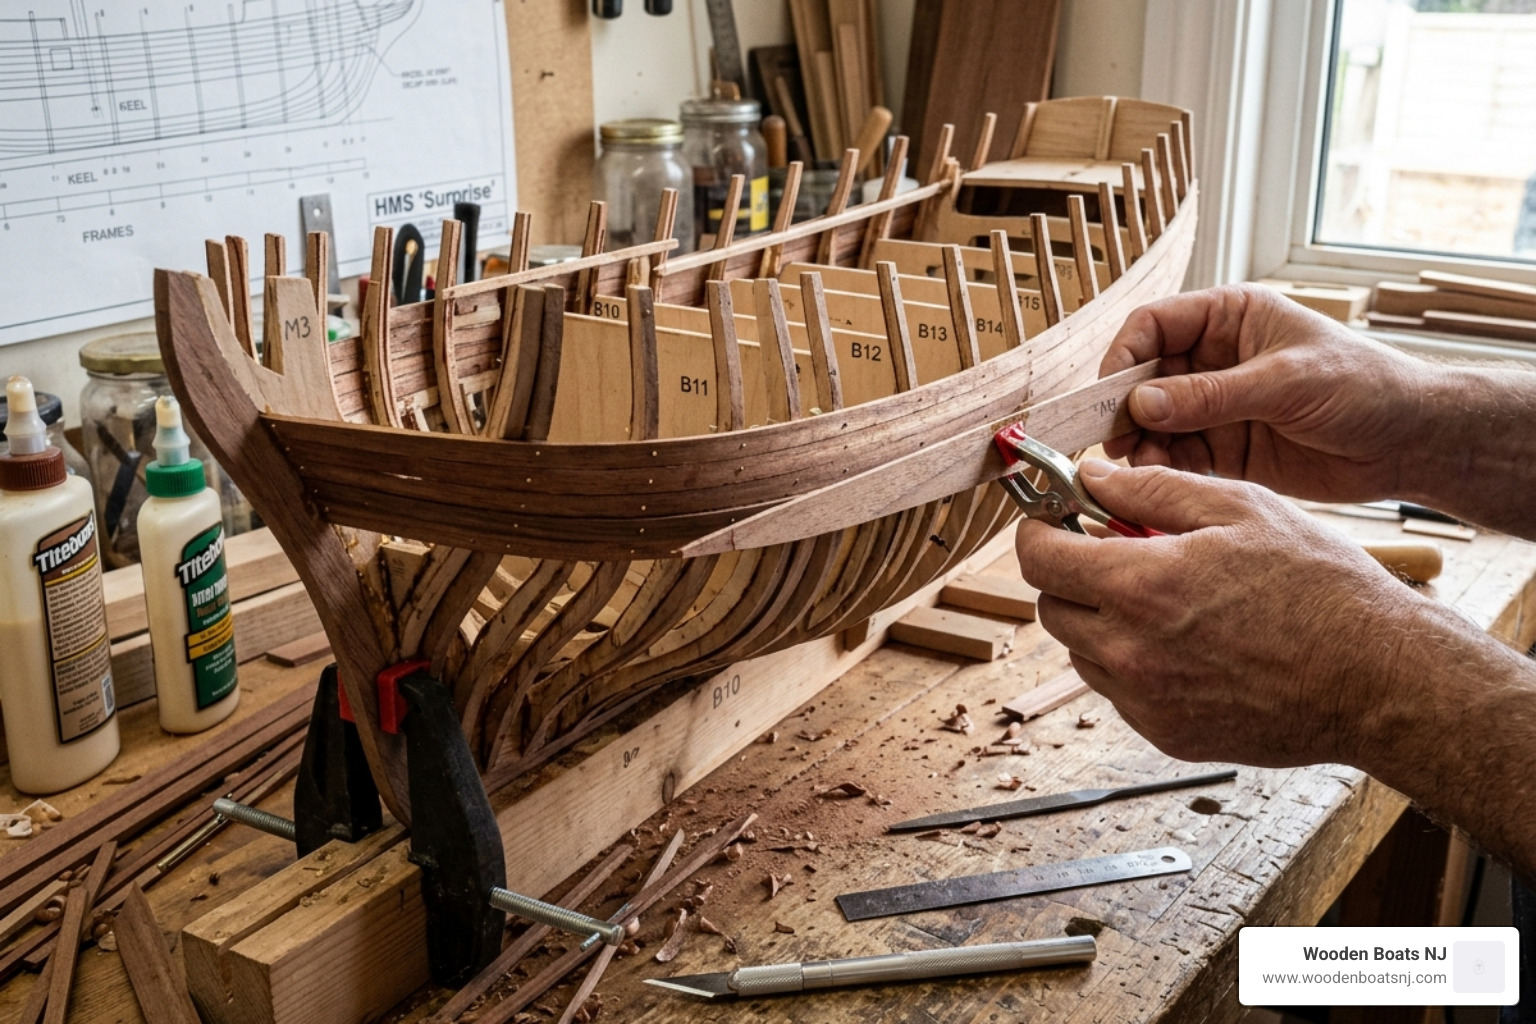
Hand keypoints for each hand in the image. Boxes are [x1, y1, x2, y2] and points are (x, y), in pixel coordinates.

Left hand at [1015, 459, 1431, 767]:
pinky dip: (1134, 665)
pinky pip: (1120, 692)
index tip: (1054, 520)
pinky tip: (1188, 644)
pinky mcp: (1167, 734)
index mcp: (1140, 585)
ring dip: (1102, 622)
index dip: (1039, 532)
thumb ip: (1153, 490)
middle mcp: (1129, 651)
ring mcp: (1146, 700)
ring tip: (1167, 600)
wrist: (1379, 680)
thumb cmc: (1321, 588)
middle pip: (1052, 608)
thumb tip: (1091, 477)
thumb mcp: (1241, 508)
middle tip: (1118, 555)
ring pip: (1082, 653)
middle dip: (1071, 576)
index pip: (1038, 558)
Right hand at [1101, 285, 1428, 503]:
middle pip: (1142, 378)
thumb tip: (1141, 404)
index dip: (1123, 357)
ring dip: (1140, 445)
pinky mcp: (1224, 449)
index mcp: (1228, 318)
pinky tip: (1161, 483)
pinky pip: (1176, 456)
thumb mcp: (1286, 383)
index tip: (1107, 396)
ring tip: (1141, 468)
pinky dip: (1162, 470)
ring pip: (1152, 422)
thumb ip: (1211, 395)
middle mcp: (1212, 359)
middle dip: (1123, 410)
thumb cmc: (1364, 386)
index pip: (1152, 326)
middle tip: (1112, 443)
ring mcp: (1215, 405)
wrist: (1410, 443)